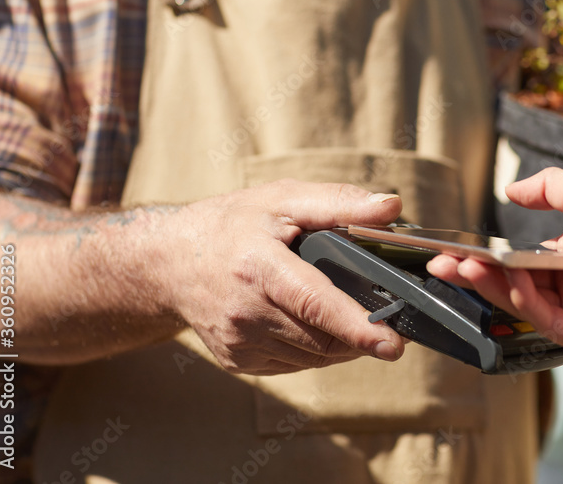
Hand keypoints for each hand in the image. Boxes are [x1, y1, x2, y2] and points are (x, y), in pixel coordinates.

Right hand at [162, 180, 405, 374]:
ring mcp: (238, 342)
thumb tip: (391, 207)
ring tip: (355, 318)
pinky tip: (317, 325)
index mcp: (259, 267)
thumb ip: (339, 203)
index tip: (392, 345)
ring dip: (341, 345)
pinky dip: (316, 350)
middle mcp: (245, 311)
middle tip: (390, 322)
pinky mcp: (237, 360)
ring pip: (312, 357)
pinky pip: (294, 364)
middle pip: (321, 338)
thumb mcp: (283, 198)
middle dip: (361, 336)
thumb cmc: (233, 223)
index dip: (356, 327)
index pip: (315, 303)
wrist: (170, 261)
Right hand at [428, 168, 562, 353]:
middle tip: (441, 265)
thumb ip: (547, 189)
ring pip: (523, 302)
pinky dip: (521, 298)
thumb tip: (512, 190)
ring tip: (462, 266)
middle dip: (477, 275)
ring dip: (491, 285)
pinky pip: (544, 319)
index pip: (523, 261)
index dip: (489, 257)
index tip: (455, 250)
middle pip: (516, 285)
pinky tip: (505, 277)